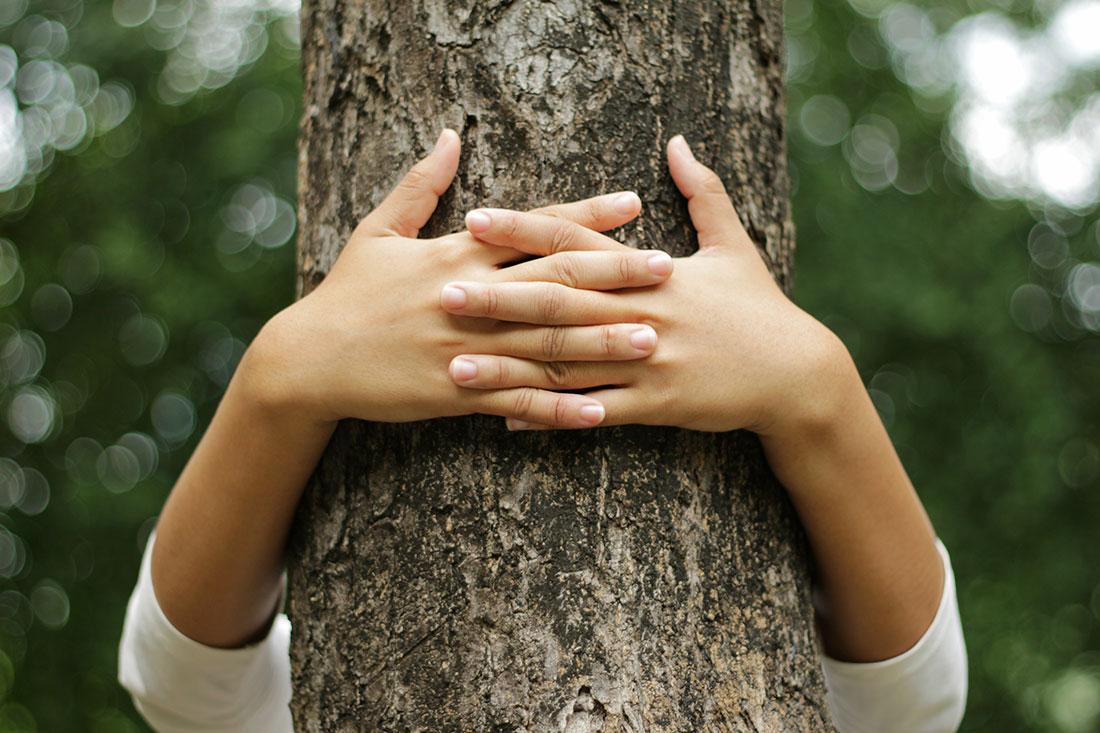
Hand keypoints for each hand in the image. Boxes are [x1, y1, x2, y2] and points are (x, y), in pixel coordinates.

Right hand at [244, 130, 674, 428]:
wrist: (309, 359)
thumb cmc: (347, 293)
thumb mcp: (377, 231)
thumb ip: (419, 185)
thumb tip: (449, 137)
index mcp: (455, 255)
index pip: (532, 229)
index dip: (584, 216)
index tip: (633, 204)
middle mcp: (469, 299)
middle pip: (554, 282)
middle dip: (613, 275)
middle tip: (666, 270)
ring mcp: (466, 348)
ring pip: (545, 343)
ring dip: (601, 343)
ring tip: (651, 340)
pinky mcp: (457, 394)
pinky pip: (516, 401)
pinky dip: (557, 407)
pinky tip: (598, 412)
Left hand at [446, 135, 848, 434]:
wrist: (795, 374)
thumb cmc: (760, 306)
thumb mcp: (735, 245)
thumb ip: (703, 193)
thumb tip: (679, 142)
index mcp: (652, 271)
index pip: (578, 243)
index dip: (525, 229)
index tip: (476, 219)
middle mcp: (642, 312)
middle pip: (558, 302)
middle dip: (498, 297)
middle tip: (443, 292)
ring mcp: (647, 361)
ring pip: (566, 362)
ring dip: (508, 366)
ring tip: (454, 366)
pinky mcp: (656, 405)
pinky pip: (593, 412)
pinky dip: (550, 415)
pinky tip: (506, 418)